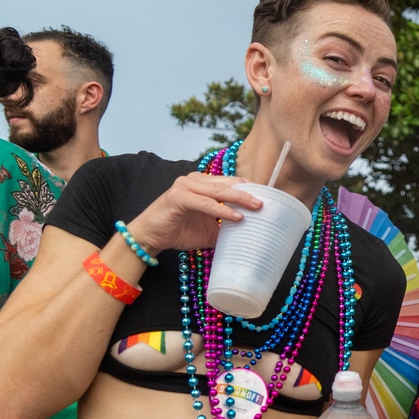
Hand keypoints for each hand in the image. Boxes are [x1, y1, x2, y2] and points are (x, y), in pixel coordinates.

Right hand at [124, 173, 260, 254]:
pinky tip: (236, 216)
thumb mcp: (210, 230)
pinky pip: (205, 203)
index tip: (268, 198)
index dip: (249, 190)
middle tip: (266, 202)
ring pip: (218, 190)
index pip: (230, 183)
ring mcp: (185, 186)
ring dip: (239, 198)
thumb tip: (252, 232)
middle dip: (249, 192)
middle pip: (227, 184)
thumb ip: (227, 226)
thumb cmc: (179, 231)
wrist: (150, 237)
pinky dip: (222, 210)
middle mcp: (194, 181)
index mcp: (203, 184)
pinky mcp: (177, 197)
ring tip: (256, 207)